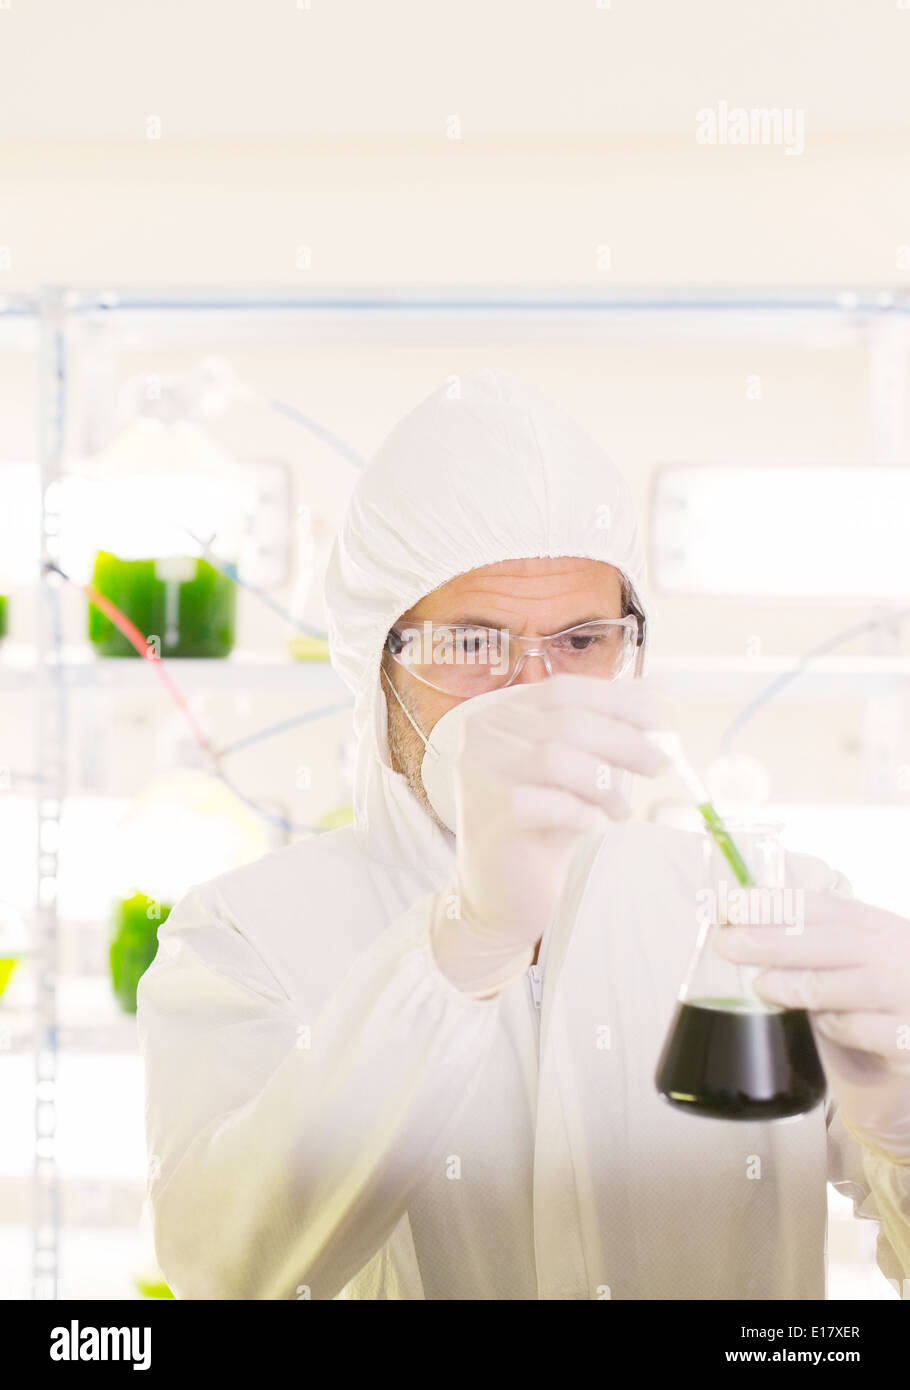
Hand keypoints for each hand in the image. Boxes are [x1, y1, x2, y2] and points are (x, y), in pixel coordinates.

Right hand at [431, 673, 668, 996]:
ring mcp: (477, 775)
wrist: (507, 892)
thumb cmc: (546, 824)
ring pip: (554, 759)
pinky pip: (542, 803)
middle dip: (624, 742)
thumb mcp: (578, 768)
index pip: (563, 690)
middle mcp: (481, 736)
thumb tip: (655, 693)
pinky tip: (593, 825)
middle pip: (566, 722)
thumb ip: (604, 729)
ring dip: (603, 783)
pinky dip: (578, 812)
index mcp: (501, 713)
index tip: (661, 721)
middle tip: (659, 765)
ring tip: (621, 809)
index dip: (617, 701)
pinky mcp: (486, 818)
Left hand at [715, 890, 909, 1161]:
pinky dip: (837, 1026)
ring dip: (799, 984)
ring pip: (851, 985)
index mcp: (881, 926)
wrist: (909, 1045)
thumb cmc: (869, 1002)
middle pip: (833, 941)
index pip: (825, 906)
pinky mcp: (909, 1038)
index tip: (732, 906)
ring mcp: (909, 994)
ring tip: (761, 986)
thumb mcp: (848, 962)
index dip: (777, 904)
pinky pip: (865, 1029)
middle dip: (773, 941)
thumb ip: (809, 945)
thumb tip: (738, 929)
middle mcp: (901, 954)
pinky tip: (819, 1024)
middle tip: (727, 945)